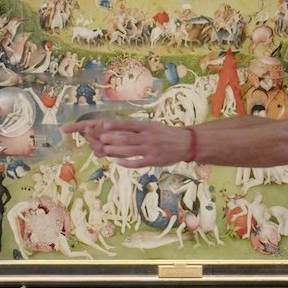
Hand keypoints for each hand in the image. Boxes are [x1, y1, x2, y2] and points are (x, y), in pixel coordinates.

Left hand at [68, 117, 187, 168]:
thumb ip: (140, 128)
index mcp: (148, 127)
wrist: (186, 144)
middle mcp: (148, 137)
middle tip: (100, 139)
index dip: (116, 125)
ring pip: (130, 151)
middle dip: (113, 139)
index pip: (129, 125)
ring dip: (116, 151)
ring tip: (105, 150)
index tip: (105, 125)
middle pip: (127, 138)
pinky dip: (127, 163)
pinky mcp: (154, 161)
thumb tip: (122, 127)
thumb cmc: (167, 134)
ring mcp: (151, 150)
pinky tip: (118, 162)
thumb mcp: (154, 126)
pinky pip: (138, 163)